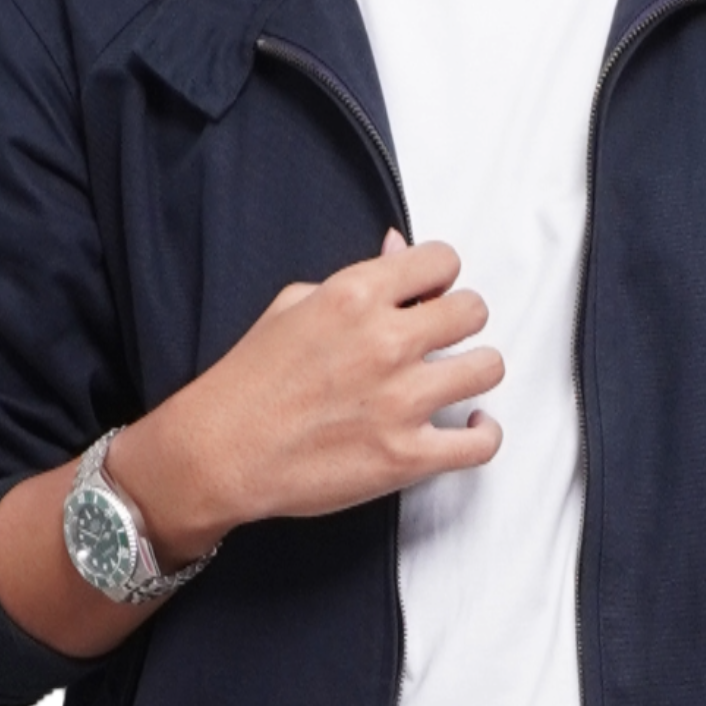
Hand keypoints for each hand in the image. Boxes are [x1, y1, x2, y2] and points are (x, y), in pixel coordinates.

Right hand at [110, 231, 502, 565]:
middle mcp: (385, 342)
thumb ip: (358, 277)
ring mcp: (401, 401)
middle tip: (441, 338)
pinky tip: (472, 424)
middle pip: (473, 311)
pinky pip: (482, 442)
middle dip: (460, 321)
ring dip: (474, 370)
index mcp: (355, 295)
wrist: (218, 453)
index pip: (442, 261)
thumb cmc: (248, 381)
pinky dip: (485, 432)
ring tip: (455, 379)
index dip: (440, 277)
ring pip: (488, 367)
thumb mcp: (292, 304)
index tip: (431, 293)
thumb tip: (400, 249)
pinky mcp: (407, 457)